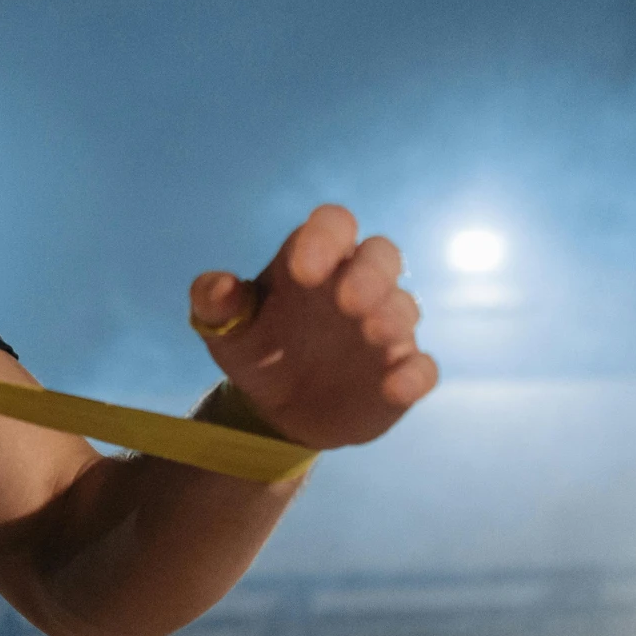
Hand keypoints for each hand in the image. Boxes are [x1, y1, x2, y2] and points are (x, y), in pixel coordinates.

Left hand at [190, 204, 436, 449]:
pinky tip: (397, 385)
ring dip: (393, 316)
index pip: (333, 224)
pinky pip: (421, 367)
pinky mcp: (400, 371)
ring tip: (371, 332)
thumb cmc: (256, 351)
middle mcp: (357, 284)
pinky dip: (415, 373)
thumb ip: (214, 303)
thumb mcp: (224, 330)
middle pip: (382, 255)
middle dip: (372, 272)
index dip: (324, 238)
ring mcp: (384, 327)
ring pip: (406, 307)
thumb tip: (218, 286)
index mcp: (315, 259)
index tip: (303, 272)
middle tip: (348, 300)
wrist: (277, 411)